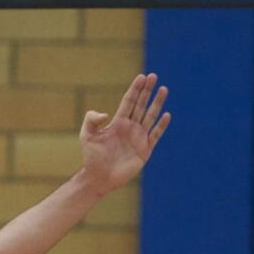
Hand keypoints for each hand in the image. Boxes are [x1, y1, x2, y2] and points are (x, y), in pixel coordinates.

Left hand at [80, 73, 170, 194]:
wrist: (99, 177)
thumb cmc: (91, 156)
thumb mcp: (87, 135)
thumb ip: (91, 120)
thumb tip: (106, 113)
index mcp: (117, 122)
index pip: (128, 102)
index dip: (135, 89)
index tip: (142, 77)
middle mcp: (130, 127)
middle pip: (141, 105)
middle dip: (147, 91)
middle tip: (154, 76)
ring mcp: (139, 137)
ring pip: (150, 116)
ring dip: (157, 103)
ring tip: (163, 89)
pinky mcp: (145, 149)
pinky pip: (155, 135)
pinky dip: (161, 125)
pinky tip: (166, 115)